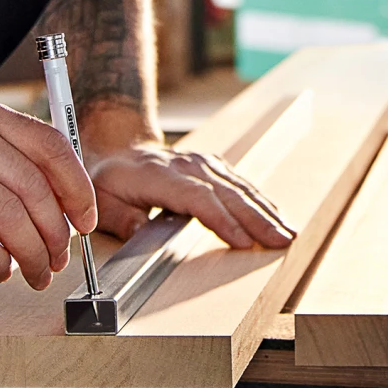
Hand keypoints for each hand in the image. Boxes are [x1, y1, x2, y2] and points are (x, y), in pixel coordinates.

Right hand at [0, 95, 96, 289]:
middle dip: (55, 231)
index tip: (86, 220)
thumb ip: (7, 164)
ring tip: (33, 273)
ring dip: (30, 253)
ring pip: (8, 215)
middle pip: (33, 185)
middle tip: (59, 260)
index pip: (50, 144)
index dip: (78, 187)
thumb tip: (67, 205)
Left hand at [87, 144, 294, 249]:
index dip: (221, 219)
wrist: (119, 146)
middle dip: (256, 219)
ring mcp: (202, 163)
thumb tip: (142, 233)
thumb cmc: (109, 180)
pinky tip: (276, 216)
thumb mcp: (100, 199)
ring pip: (239, 187)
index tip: (241, 240)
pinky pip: (240, 183)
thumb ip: (120, 218)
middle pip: (226, 193)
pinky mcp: (213, 166)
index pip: (197, 197)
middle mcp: (186, 165)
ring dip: (265, 211)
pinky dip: (261, 200)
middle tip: (280, 241)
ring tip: (287, 233)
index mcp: (158, 174)